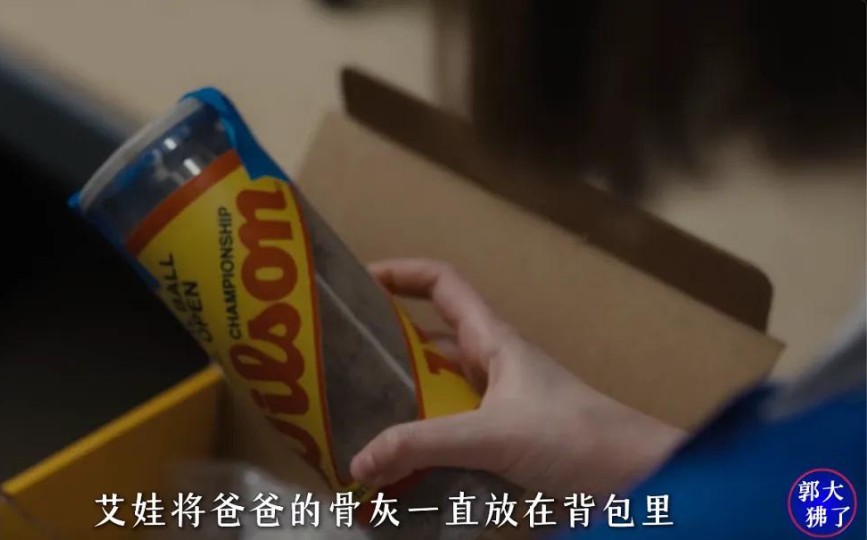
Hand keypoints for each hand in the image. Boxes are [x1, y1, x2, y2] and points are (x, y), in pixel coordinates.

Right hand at [350, 259, 684, 495]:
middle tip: (337, 369)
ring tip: (355, 427)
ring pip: (436, 398)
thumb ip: (424, 445)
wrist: (634, 481)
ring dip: (402, 411)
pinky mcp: (502, 447)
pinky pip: (449, 441)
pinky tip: (396, 475)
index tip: (358, 282)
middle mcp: (490, 369)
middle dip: (385, 353)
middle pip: (428, 344)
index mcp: (492, 341)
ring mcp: (495, 409)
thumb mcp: (492, 435)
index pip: (443, 284)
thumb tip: (360, 462)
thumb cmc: (578, 437)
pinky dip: (422, 453)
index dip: (401, 273)